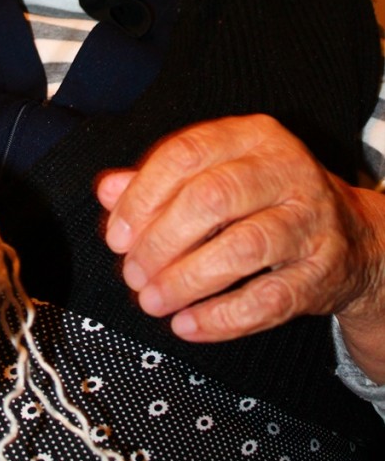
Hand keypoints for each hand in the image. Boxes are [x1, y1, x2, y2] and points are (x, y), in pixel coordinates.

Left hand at [96, 115, 384, 355]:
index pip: (185, 153)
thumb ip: (159, 180)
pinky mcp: (322, 271)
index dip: (143, 196)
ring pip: (243, 248)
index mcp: (251, 136)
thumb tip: (109, 191)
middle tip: (133, 273)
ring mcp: (309, 220)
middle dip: (161, 241)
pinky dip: (222, 317)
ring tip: (153, 300)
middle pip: (211, 199)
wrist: (351, 236)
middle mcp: (285, 171)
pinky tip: (188, 324)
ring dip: (187, 280)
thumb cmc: (266, 199)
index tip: (117, 234)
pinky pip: (270, 299)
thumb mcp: (215, 173)